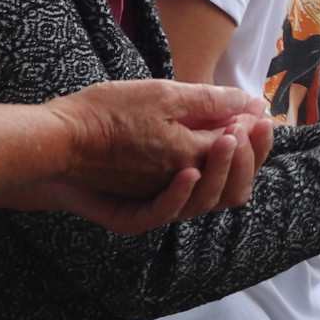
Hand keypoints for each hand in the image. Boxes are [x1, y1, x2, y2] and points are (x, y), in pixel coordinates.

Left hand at [44, 79, 274, 201]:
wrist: (55, 140)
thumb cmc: (109, 119)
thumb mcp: (163, 102)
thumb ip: (207, 109)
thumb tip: (254, 104)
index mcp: (199, 166)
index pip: (244, 165)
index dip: (259, 146)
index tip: (265, 120)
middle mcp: (185, 191)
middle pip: (233, 190)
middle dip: (245, 162)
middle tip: (243, 134)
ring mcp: (158, 206)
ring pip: (204, 204)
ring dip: (219, 173)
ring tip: (224, 143)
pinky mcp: (130, 217)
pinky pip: (162, 213)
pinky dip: (179, 193)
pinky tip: (187, 171)